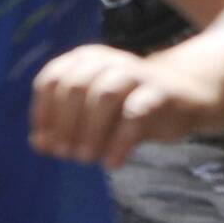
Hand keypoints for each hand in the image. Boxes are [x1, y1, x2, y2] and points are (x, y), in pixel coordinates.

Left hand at [31, 41, 216, 165]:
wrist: (185, 96)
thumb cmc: (129, 106)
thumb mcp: (94, 115)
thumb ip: (64, 127)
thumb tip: (39, 144)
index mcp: (85, 59)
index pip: (52, 80)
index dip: (44, 112)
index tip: (45, 142)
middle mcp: (108, 61)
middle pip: (74, 87)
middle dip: (65, 124)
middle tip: (64, 154)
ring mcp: (136, 74)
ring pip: (104, 96)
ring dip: (90, 131)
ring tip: (85, 159)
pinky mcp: (160, 92)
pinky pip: (136, 114)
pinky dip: (120, 141)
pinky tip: (112, 162)